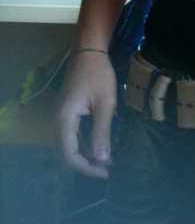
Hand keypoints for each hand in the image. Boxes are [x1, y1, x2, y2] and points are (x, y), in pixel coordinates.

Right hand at [54, 51, 116, 178]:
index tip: (106, 172)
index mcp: (64, 121)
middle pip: (66, 154)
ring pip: (68, 146)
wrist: (89, 52)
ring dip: (85, 155)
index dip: (87, 168)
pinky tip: (99, 144)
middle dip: (86, 164)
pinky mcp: (65, 113)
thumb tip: (101, 160)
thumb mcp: (105, 104)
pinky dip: (83, 144)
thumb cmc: (99, 75)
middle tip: (107, 168)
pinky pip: (70, 136)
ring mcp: (60, 117)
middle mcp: (57, 122)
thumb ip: (102, 133)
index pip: (70, 156)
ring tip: (106, 159)